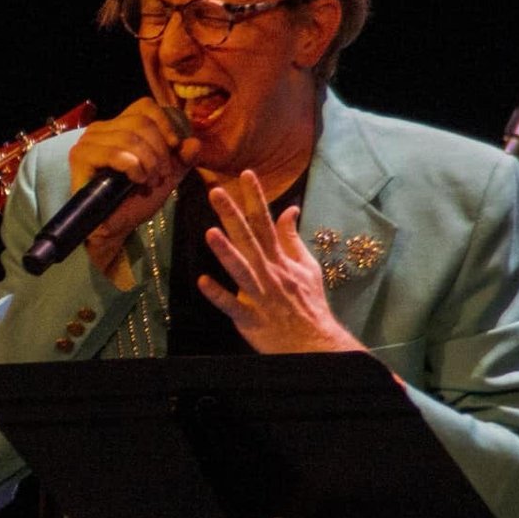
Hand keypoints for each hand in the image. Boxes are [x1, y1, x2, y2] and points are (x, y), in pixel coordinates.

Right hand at [67, 98, 198, 272]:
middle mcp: (101, 129)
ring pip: (130, 138)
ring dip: (149, 162)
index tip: (175, 146)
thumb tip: (194, 142)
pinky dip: (133, 167)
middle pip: (141, 122)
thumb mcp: (167, 176)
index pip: (145, 106)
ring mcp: (88, 141)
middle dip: (160, 150)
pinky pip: (115, 153)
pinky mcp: (80, 157)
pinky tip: (137, 181)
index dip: (165, 123)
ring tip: (150, 182)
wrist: (115, 227)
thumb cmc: (136, 200)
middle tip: (162, 175)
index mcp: (120, 126)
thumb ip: (182, 158)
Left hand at [198, 171, 365, 355]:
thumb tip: (289, 210)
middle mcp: (269, 273)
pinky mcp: (251, 319)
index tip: (245, 174)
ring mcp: (260, 296)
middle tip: (215, 191)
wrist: (316, 343)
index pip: (266, 223)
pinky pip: (233, 306)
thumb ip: (292, 238)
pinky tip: (203, 282)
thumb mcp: (306, 266)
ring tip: (210, 232)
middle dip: (233, 214)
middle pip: (250, 240)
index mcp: (280, 260)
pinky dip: (219, 295)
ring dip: (226, 252)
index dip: (255, 198)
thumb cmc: (308, 303)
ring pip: (242, 270)